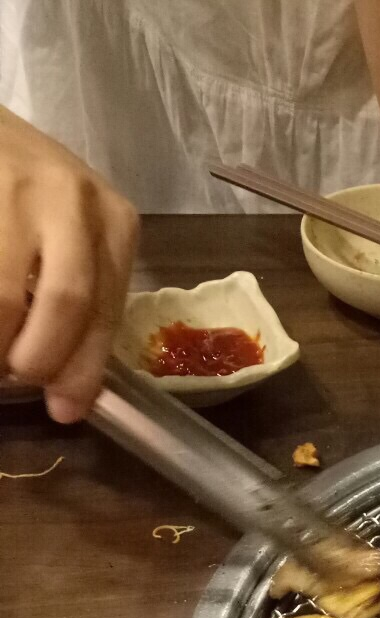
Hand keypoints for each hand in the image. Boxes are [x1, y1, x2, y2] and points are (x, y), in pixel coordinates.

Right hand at [0, 108, 138, 422]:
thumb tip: (66, 384)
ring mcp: (15, 189)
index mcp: (113, 219)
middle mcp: (71, 198)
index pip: (105, 310)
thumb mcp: (72, 232)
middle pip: (66, 302)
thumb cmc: (27, 190)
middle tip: (15, 376)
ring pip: (6, 296)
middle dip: (38, 358)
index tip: (65, 410)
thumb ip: (80, 296)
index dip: (83, 370)